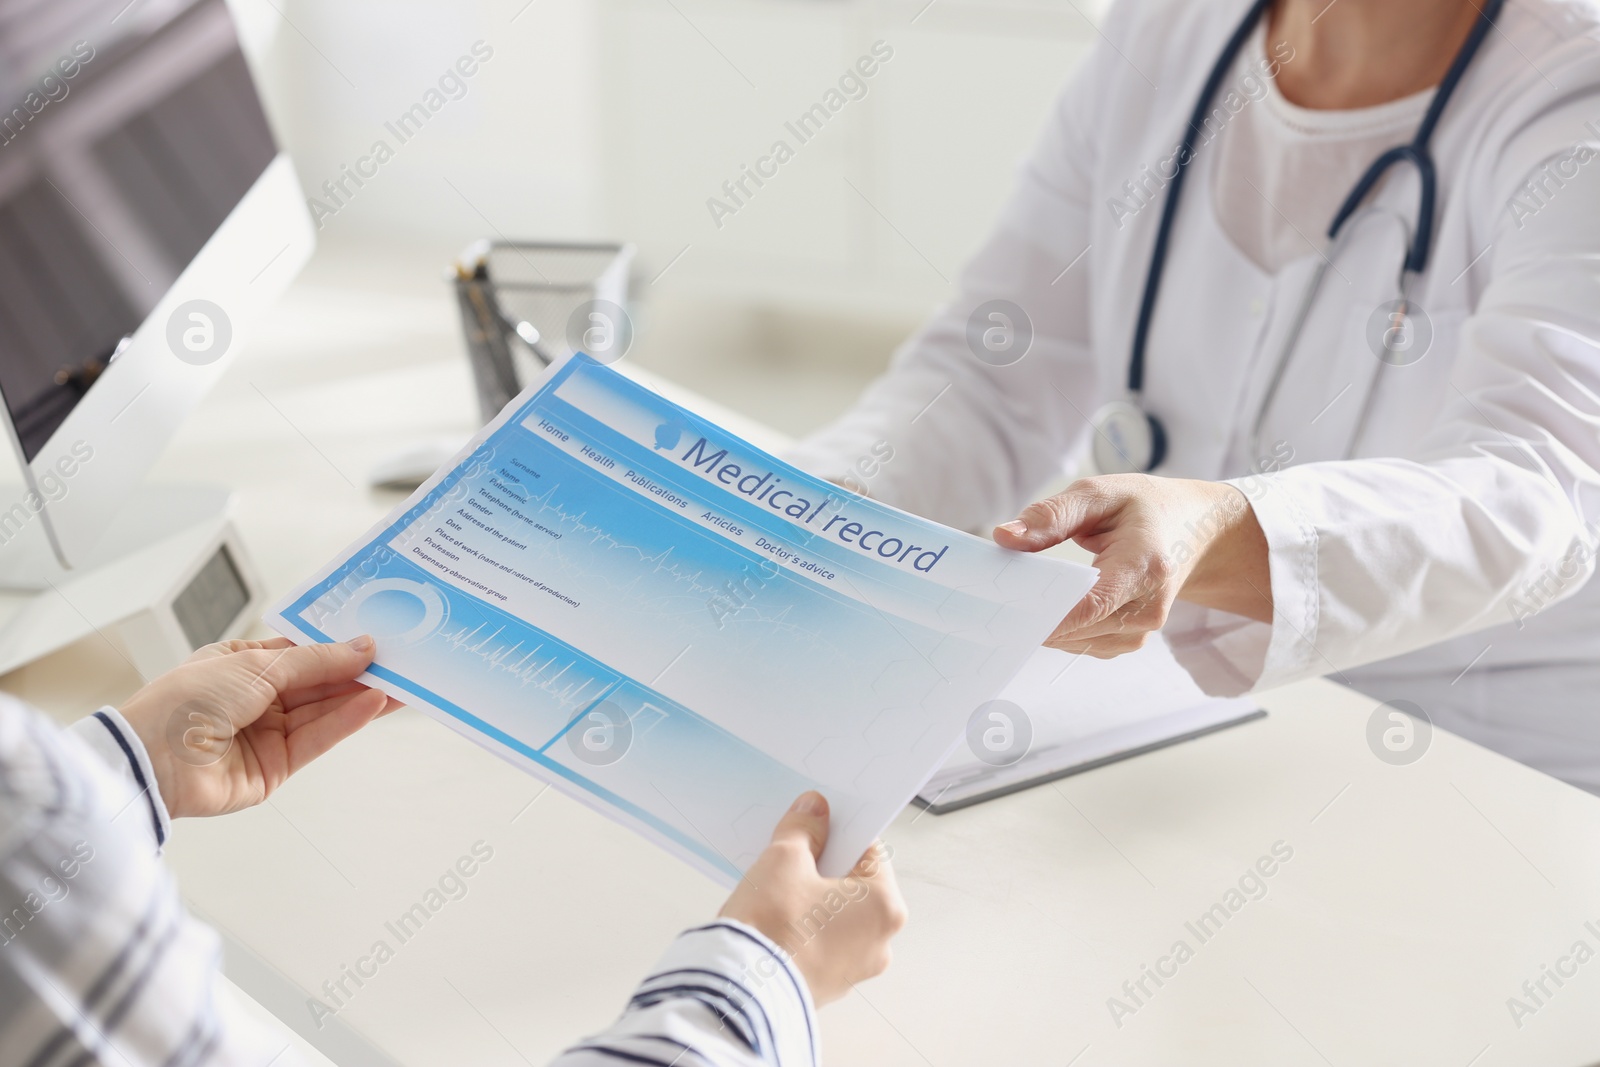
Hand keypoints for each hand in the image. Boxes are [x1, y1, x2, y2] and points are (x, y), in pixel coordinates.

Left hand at [118, 636, 399, 817]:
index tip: (378, 636)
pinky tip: (374, 704)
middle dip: (358, 672)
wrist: (152, 761)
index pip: (301, 651)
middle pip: (318, 683)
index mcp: (241, 664)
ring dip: (361, 697)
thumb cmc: (187, 700)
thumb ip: (315, 661)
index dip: (338, 645)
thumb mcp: (255, 666)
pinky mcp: (277, 767)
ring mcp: (266, 733)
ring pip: (324, 711)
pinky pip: (318, 739)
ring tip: (402, 682)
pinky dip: (347, 721)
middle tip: (403, 660)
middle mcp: (255, 697)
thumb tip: (363, 647)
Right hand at [720, 792, 906, 1004]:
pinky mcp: (827, 987)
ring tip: (777, 892)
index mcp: (885, 908)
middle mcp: (879, 943)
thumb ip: (804, 829)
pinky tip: (775, 922)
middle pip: (854, 887)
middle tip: (791, 858)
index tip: (816, 826)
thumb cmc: (772, 928)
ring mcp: (853, 970)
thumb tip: (813, 812)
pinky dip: (804, 930)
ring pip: (836, 917)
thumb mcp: (784, 860)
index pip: (869, 852)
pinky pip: (821, 944)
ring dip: (812, 901)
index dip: (839, 834)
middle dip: (823, 869)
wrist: (740, 992)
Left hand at [993, 474, 1271, 656]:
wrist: (1196, 530)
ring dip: (1047, 623)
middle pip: (1078, 629)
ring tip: (1027, 593)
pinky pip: (1085, 645)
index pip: (1089, 606)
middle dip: (1035, 614)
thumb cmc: (1146, 508)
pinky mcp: (1132, 639)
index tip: (1006, 608)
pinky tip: (1053, 605)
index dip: (1045, 614)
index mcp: (1144, 566)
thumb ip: (1051, 516)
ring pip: (1077, 643)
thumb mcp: (1099, 493)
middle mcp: (1149, 607)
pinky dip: (1063, 629)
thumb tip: (1004, 537)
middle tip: (1000, 594)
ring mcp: (1143, 628)